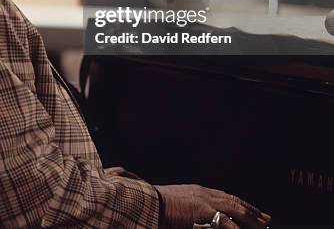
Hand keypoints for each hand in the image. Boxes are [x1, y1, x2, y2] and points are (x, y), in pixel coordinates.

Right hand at [155, 184, 270, 228]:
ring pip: (235, 209)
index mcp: (199, 191)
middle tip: (266, 218)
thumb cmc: (159, 206)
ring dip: (251, 218)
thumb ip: (192, 208)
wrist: (150, 202)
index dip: (240, 204)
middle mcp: (205, 193)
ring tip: (263, 225)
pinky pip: (226, 222)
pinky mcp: (204, 211)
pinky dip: (236, 227)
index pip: (225, 197)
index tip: (252, 210)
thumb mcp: (179, 203)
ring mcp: (205, 201)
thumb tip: (200, 216)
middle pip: (234, 201)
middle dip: (251, 210)